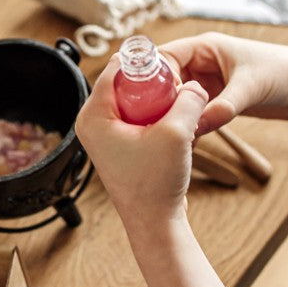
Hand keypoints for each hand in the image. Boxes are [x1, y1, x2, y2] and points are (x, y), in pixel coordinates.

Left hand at [75, 55, 207, 230]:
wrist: (155, 223)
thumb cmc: (155, 185)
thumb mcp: (177, 133)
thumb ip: (189, 100)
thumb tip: (195, 85)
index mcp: (92, 117)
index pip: (115, 70)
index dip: (144, 64)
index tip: (169, 65)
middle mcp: (93, 125)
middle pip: (125, 85)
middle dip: (153, 84)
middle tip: (177, 88)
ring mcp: (106, 137)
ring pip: (135, 102)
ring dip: (159, 102)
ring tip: (179, 109)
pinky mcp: (121, 147)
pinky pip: (140, 119)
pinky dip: (159, 118)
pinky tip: (176, 126)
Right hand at [159, 32, 287, 134]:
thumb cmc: (285, 73)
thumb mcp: (251, 88)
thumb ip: (223, 107)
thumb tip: (196, 126)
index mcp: (205, 47)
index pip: (165, 57)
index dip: (154, 78)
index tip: (150, 103)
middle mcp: (202, 63)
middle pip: (166, 80)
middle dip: (159, 101)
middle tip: (153, 125)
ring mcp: (208, 84)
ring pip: (178, 100)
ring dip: (173, 116)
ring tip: (164, 138)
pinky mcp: (216, 102)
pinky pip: (193, 114)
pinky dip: (188, 126)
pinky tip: (183, 144)